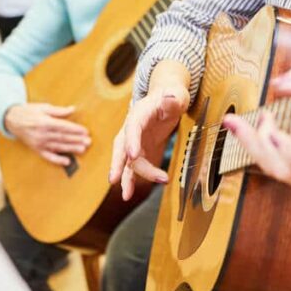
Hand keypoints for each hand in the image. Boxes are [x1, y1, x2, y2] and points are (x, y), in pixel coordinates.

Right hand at [4, 103, 89, 166]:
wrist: (12, 120)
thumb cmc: (28, 112)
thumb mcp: (43, 107)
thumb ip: (58, 110)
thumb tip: (72, 109)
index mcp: (44, 122)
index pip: (63, 127)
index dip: (75, 129)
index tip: (85, 131)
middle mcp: (42, 134)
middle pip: (62, 138)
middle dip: (76, 140)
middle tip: (88, 141)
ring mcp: (39, 143)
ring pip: (58, 147)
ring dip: (71, 149)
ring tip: (82, 149)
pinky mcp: (36, 149)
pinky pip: (48, 156)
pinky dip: (58, 160)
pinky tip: (67, 161)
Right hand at [109, 67, 188, 200]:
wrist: (167, 100)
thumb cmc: (172, 97)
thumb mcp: (176, 95)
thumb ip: (173, 99)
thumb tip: (170, 97)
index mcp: (139, 113)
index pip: (133, 126)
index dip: (132, 140)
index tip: (133, 154)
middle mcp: (131, 129)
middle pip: (122, 146)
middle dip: (118, 163)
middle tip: (114, 179)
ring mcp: (133, 142)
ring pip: (127, 161)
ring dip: (127, 178)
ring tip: (126, 195)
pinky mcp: (138, 152)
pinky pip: (132, 168)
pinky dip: (130, 180)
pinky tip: (128, 194)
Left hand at [222, 65, 290, 194]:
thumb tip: (277, 85)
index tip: (274, 133)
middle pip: (285, 168)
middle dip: (259, 143)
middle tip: (247, 119)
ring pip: (274, 170)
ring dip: (251, 144)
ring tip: (236, 122)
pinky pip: (271, 167)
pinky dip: (256, 148)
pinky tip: (243, 131)